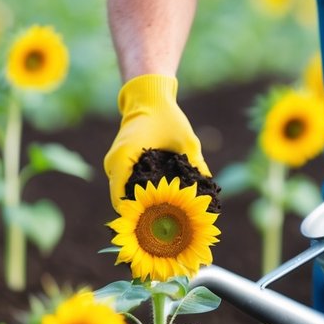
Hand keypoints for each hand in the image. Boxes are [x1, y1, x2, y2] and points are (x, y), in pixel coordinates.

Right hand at [104, 74, 209, 212]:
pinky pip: (126, 185)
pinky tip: (160, 200)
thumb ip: (196, 163)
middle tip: (166, 224)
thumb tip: (209, 186)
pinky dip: (140, 194)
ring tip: (164, 214)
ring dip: (142, 204)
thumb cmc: (167, 116)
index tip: (158, 225)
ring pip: (124, 195)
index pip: (121, 201)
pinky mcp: (119, 163)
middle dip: (142, 214)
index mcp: (123, 158)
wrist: (149, 98)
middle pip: (122, 202)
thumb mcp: (187, 140)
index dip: (138, 217)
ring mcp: (114, 164)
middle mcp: (113, 164)